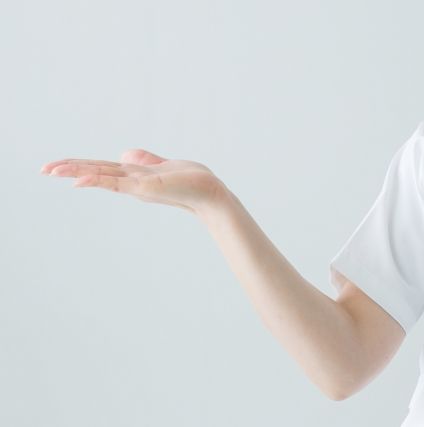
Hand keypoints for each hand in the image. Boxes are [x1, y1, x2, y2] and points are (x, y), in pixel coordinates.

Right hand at [40, 149, 226, 214]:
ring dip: (76, 172)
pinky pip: (117, 183)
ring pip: (101, 176)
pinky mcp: (146, 188)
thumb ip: (145, 160)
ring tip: (51, 170)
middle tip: (42, 169)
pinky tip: (79, 180)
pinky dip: (97, 181)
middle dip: (70, 169)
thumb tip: (125, 154)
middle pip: (96, 172)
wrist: (211, 195)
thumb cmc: (192, 182)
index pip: (102, 169)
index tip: (57, 165)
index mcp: (135, 177)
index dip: (80, 166)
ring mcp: (138, 186)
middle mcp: (133, 183)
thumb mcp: (163, 166)